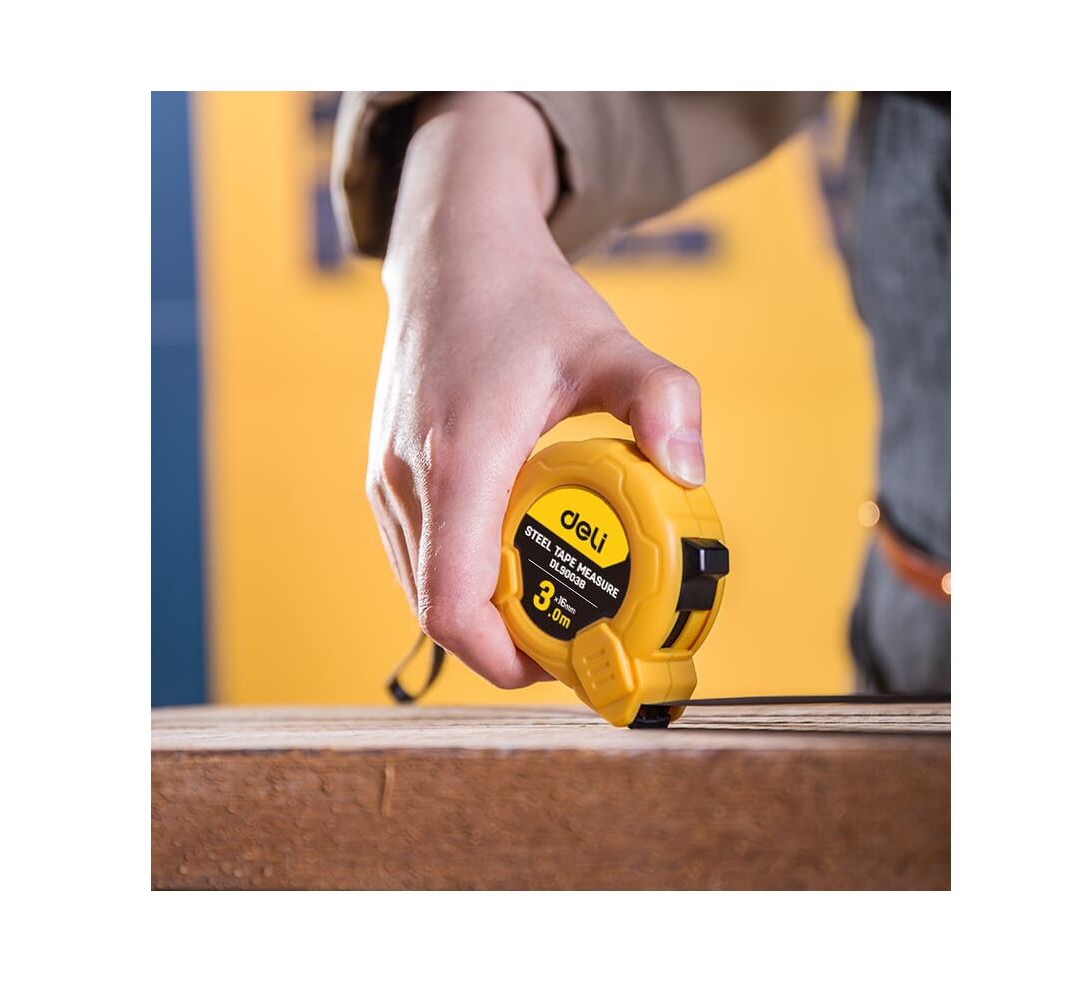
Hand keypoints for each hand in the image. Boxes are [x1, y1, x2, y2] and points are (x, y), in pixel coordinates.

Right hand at [368, 93, 705, 687]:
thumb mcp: (609, 344)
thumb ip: (663, 404)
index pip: (454, 602)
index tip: (562, 664)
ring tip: (552, 607)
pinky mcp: (387, 474)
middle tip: (576, 640)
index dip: (503, 658)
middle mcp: (409, 478)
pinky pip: (418, 557)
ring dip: (484, 614)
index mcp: (460, 458)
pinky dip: (462, 579)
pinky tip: (514, 562)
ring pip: (423, 587)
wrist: (452, 254)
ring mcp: (389, 478)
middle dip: (506, 644)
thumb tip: (692, 477)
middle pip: (441, 609)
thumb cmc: (525, 299)